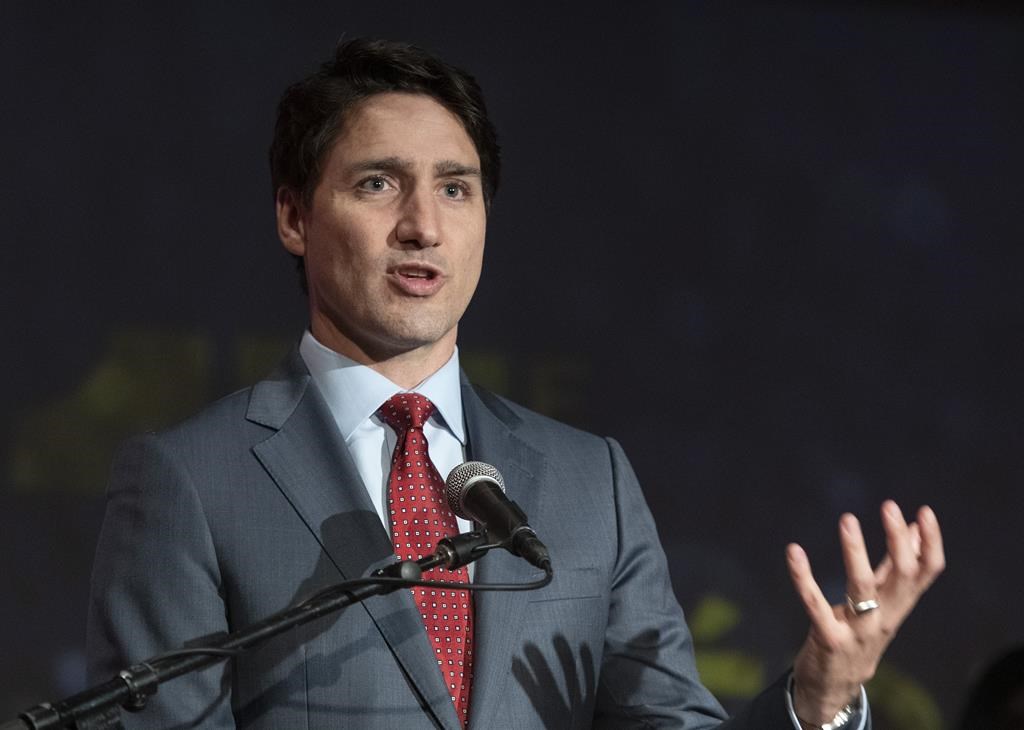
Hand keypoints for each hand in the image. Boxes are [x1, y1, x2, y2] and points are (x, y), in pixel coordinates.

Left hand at [785, 501, 944, 724]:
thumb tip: (915, 529)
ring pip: (862, 587)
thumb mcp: (883, 602)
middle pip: (903, 576)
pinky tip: (793, 552)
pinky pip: (815, 605)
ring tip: (848, 520)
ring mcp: (858, 630)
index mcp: (900, 604)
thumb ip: (896, 567)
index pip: (926, 571)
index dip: (930, 542)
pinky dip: (803, 578)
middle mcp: (885, 616)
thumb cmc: (860, 634)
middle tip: (889, 507)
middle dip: (898, 540)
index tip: (925, 511)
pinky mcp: (829, 639)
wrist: (836, 686)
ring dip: (855, 552)